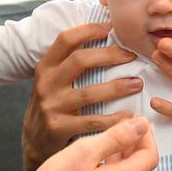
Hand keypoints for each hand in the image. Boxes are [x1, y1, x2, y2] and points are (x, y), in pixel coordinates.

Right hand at [16, 116, 158, 170]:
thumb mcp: (86, 151)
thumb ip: (117, 137)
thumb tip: (141, 125)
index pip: (151, 156)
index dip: (147, 136)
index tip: (136, 121)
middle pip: (143, 168)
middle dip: (138, 146)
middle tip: (124, 128)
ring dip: (126, 159)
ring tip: (109, 141)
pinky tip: (97, 162)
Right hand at [22, 23, 141, 170]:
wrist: (34, 141)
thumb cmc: (52, 105)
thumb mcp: (53, 80)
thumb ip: (70, 63)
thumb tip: (104, 36)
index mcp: (45, 66)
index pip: (65, 39)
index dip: (89, 30)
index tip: (111, 29)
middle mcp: (46, 83)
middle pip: (80, 60)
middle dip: (110, 55)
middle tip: (132, 56)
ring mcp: (51, 106)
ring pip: (88, 92)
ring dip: (117, 87)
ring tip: (137, 84)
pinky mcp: (58, 127)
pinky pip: (91, 121)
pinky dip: (112, 119)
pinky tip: (128, 115)